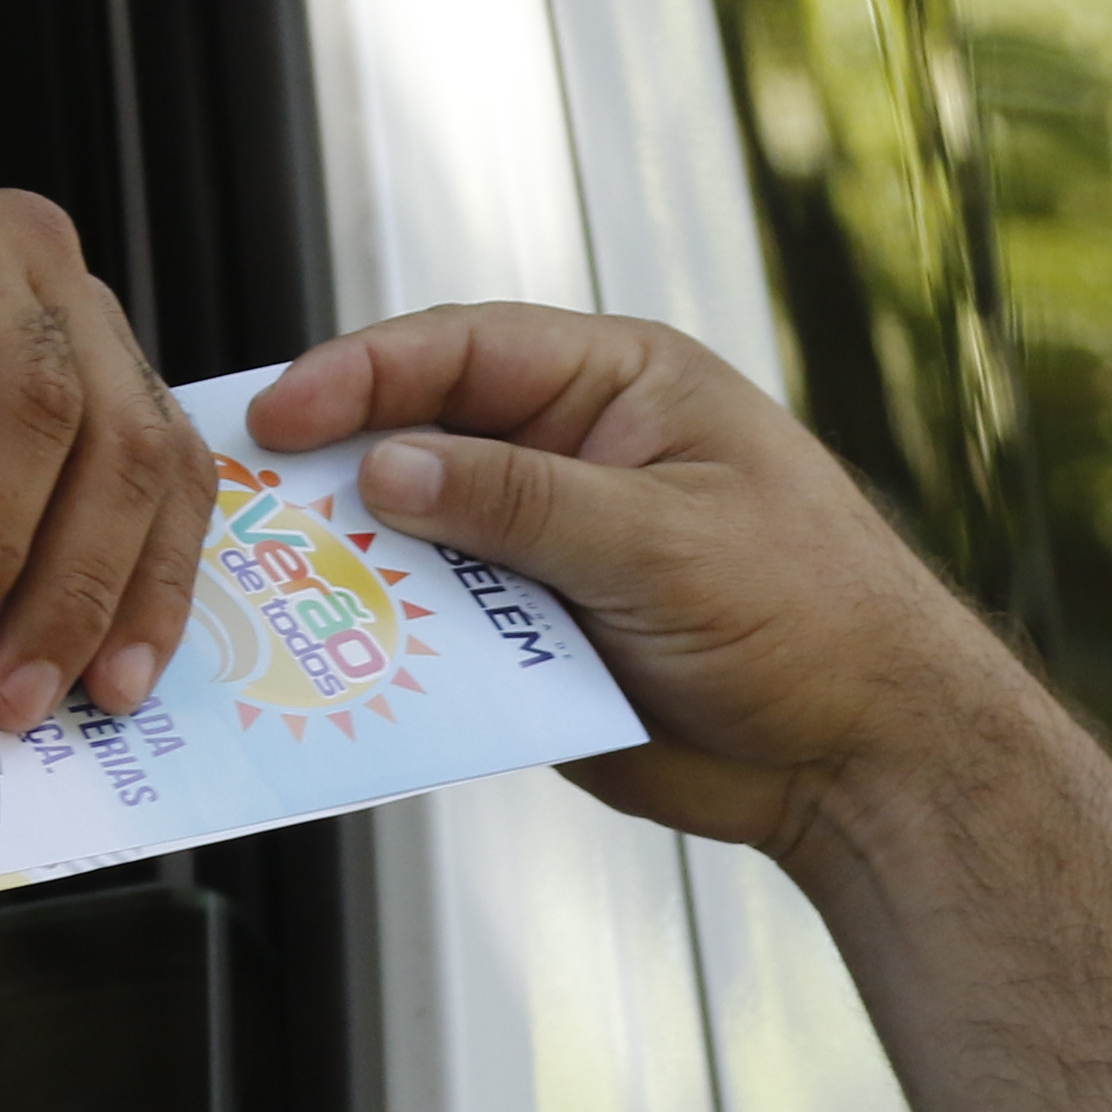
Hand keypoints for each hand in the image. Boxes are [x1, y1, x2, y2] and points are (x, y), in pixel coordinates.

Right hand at [243, 306, 1011, 863]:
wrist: (867, 760)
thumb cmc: (813, 615)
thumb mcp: (662, 541)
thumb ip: (522, 502)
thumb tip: (387, 469)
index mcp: (619, 387)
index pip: (462, 351)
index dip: (363, 374)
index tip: (283, 414)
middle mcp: (576, 457)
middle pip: (421, 441)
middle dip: (337, 472)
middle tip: (244, 504)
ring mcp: (554, 553)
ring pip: (422, 544)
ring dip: (355, 568)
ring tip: (266, 588)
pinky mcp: (542, 643)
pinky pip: (448, 634)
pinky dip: (396, 647)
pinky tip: (336, 663)